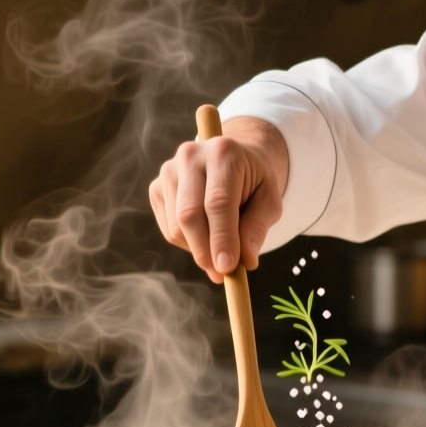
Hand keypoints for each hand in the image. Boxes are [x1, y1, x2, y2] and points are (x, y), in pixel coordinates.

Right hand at [149, 116, 289, 283]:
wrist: (233, 160)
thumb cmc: (254, 182)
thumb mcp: (269, 201)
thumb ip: (257, 228)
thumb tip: (245, 261)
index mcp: (223, 152)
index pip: (217, 202)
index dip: (221, 238)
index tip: (227, 267)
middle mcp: (190, 156)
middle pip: (189, 214)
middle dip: (205, 250)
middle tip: (221, 274)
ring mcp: (168, 171)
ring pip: (176, 226)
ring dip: (198, 250)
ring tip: (220, 253)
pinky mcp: (156, 187)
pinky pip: (168, 229)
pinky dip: (187, 244)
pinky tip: (205, 238)